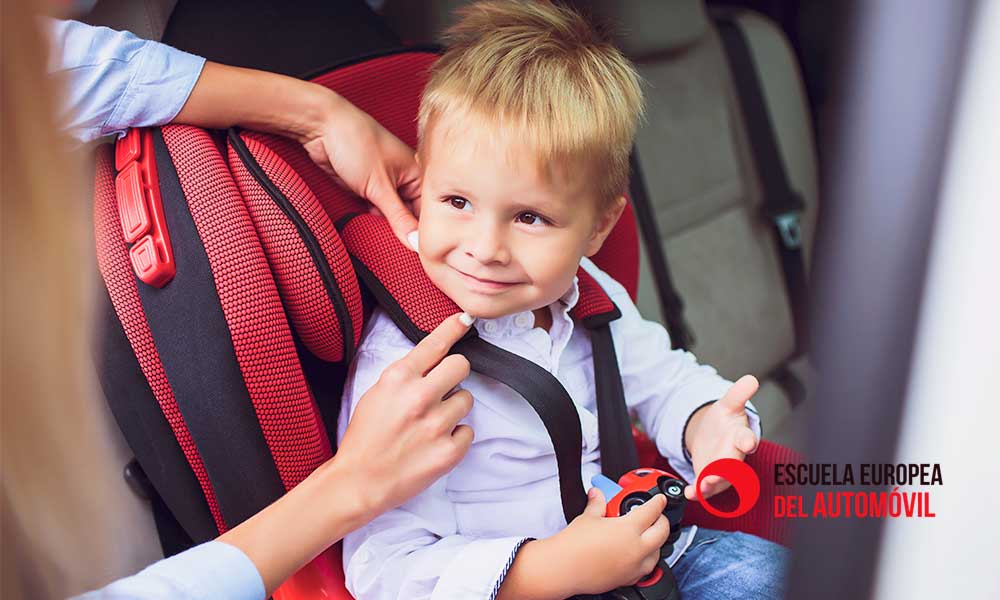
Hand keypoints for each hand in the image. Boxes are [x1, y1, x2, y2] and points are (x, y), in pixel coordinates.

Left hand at [175, 64, 421, 247]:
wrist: (321, 125)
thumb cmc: (356, 142)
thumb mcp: (379, 186)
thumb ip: (398, 217)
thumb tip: (416, 243)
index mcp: (417, 174)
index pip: (428, 211)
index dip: (425, 232)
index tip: (425, 255)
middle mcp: (405, 179)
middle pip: (412, 215)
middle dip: (407, 232)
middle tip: (408, 258)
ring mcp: (385, 184)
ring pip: (393, 215)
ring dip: (389, 227)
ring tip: (392, 248)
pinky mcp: (367, 188)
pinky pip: (376, 211)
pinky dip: (374, 220)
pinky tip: (375, 233)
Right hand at [335, 313, 475, 518]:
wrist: (359, 481)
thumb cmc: (365, 437)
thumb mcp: (377, 393)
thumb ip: (406, 375)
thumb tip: (434, 359)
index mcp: (398, 378)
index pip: (435, 344)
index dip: (454, 328)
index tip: (466, 319)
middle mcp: (420, 397)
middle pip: (461, 366)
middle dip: (453, 375)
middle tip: (441, 389)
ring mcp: (436, 425)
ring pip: (467, 399)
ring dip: (454, 408)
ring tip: (432, 423)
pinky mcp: (448, 451)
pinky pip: (468, 430)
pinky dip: (456, 436)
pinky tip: (435, 443)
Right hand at [550, 489, 669, 595]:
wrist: (563, 568)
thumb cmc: (574, 544)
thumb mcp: (588, 517)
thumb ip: (597, 503)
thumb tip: (597, 494)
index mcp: (629, 529)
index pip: (652, 512)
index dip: (658, 503)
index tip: (660, 500)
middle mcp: (636, 548)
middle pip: (662, 532)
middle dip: (662, 521)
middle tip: (656, 516)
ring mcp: (634, 566)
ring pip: (657, 553)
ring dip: (656, 542)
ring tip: (648, 535)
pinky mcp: (628, 579)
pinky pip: (646, 569)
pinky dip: (646, 559)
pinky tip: (637, 554)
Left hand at [683, 375, 759, 500]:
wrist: (712, 435)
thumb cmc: (724, 422)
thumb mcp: (728, 404)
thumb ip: (739, 393)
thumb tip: (751, 379)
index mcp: (740, 436)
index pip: (747, 438)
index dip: (748, 441)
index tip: (748, 443)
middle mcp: (734, 456)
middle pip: (733, 465)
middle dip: (727, 471)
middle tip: (718, 474)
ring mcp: (722, 470)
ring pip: (720, 481)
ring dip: (711, 485)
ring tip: (702, 486)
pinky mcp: (709, 478)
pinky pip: (705, 489)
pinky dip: (697, 493)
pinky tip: (689, 492)